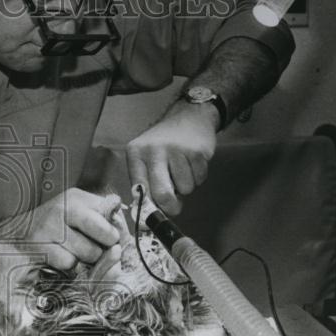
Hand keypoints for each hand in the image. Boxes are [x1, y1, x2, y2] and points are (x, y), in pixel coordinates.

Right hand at [24, 189, 121, 270]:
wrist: (18, 234)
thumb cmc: (57, 225)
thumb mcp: (80, 210)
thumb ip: (104, 212)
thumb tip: (119, 210)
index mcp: (76, 198)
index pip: (109, 216)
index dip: (112, 234)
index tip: (108, 239)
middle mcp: (63, 208)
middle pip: (104, 235)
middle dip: (102, 247)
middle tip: (92, 249)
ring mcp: (49, 226)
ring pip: (88, 252)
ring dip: (85, 258)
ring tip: (73, 252)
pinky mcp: (39, 246)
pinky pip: (69, 263)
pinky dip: (68, 265)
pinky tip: (60, 257)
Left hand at [126, 100, 218, 215]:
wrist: (189, 117)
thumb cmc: (164, 146)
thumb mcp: (147, 159)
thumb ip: (146, 184)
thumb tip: (150, 216)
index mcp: (136, 153)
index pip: (139, 189)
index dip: (147, 209)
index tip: (152, 218)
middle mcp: (153, 150)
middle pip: (162, 194)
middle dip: (171, 207)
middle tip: (174, 207)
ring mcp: (176, 150)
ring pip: (185, 189)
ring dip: (186, 187)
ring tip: (182, 171)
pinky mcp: (197, 152)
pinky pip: (199, 179)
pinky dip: (198, 178)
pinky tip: (193, 164)